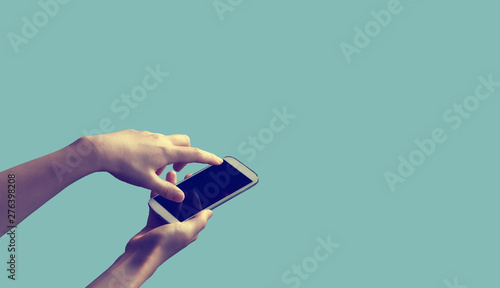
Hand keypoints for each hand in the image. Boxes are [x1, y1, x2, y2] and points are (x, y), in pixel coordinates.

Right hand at [86, 171, 212, 287]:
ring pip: (170, 202)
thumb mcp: (187, 231)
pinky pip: (157, 205)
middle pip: (184, 203)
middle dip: (185, 188)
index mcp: (190, 228)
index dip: (199, 195)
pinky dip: (157, 196)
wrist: (140, 255)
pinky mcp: (154, 222)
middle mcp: (180, 225)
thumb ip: (199, 221)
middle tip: (185, 174)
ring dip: (170, 189)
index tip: (200, 181)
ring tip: (170, 175)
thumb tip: (211, 212)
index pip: (198, 208)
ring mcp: (166, 223)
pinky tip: (157, 184)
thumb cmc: (164, 244)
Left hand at [88, 129, 222, 201]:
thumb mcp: (147, 182)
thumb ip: (166, 190)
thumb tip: (182, 197)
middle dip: (188, 153)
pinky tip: (141, 161)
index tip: (218, 161)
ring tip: (155, 169)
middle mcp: (161, 140)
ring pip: (168, 141)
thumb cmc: (125, 166)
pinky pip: (154, 140)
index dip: (208, 158)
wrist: (102, 150)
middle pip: (185, 142)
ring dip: (169, 154)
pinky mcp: (139, 133)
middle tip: (178, 168)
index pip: (194, 153)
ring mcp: (150, 135)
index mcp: (166, 152)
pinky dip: (155, 150)